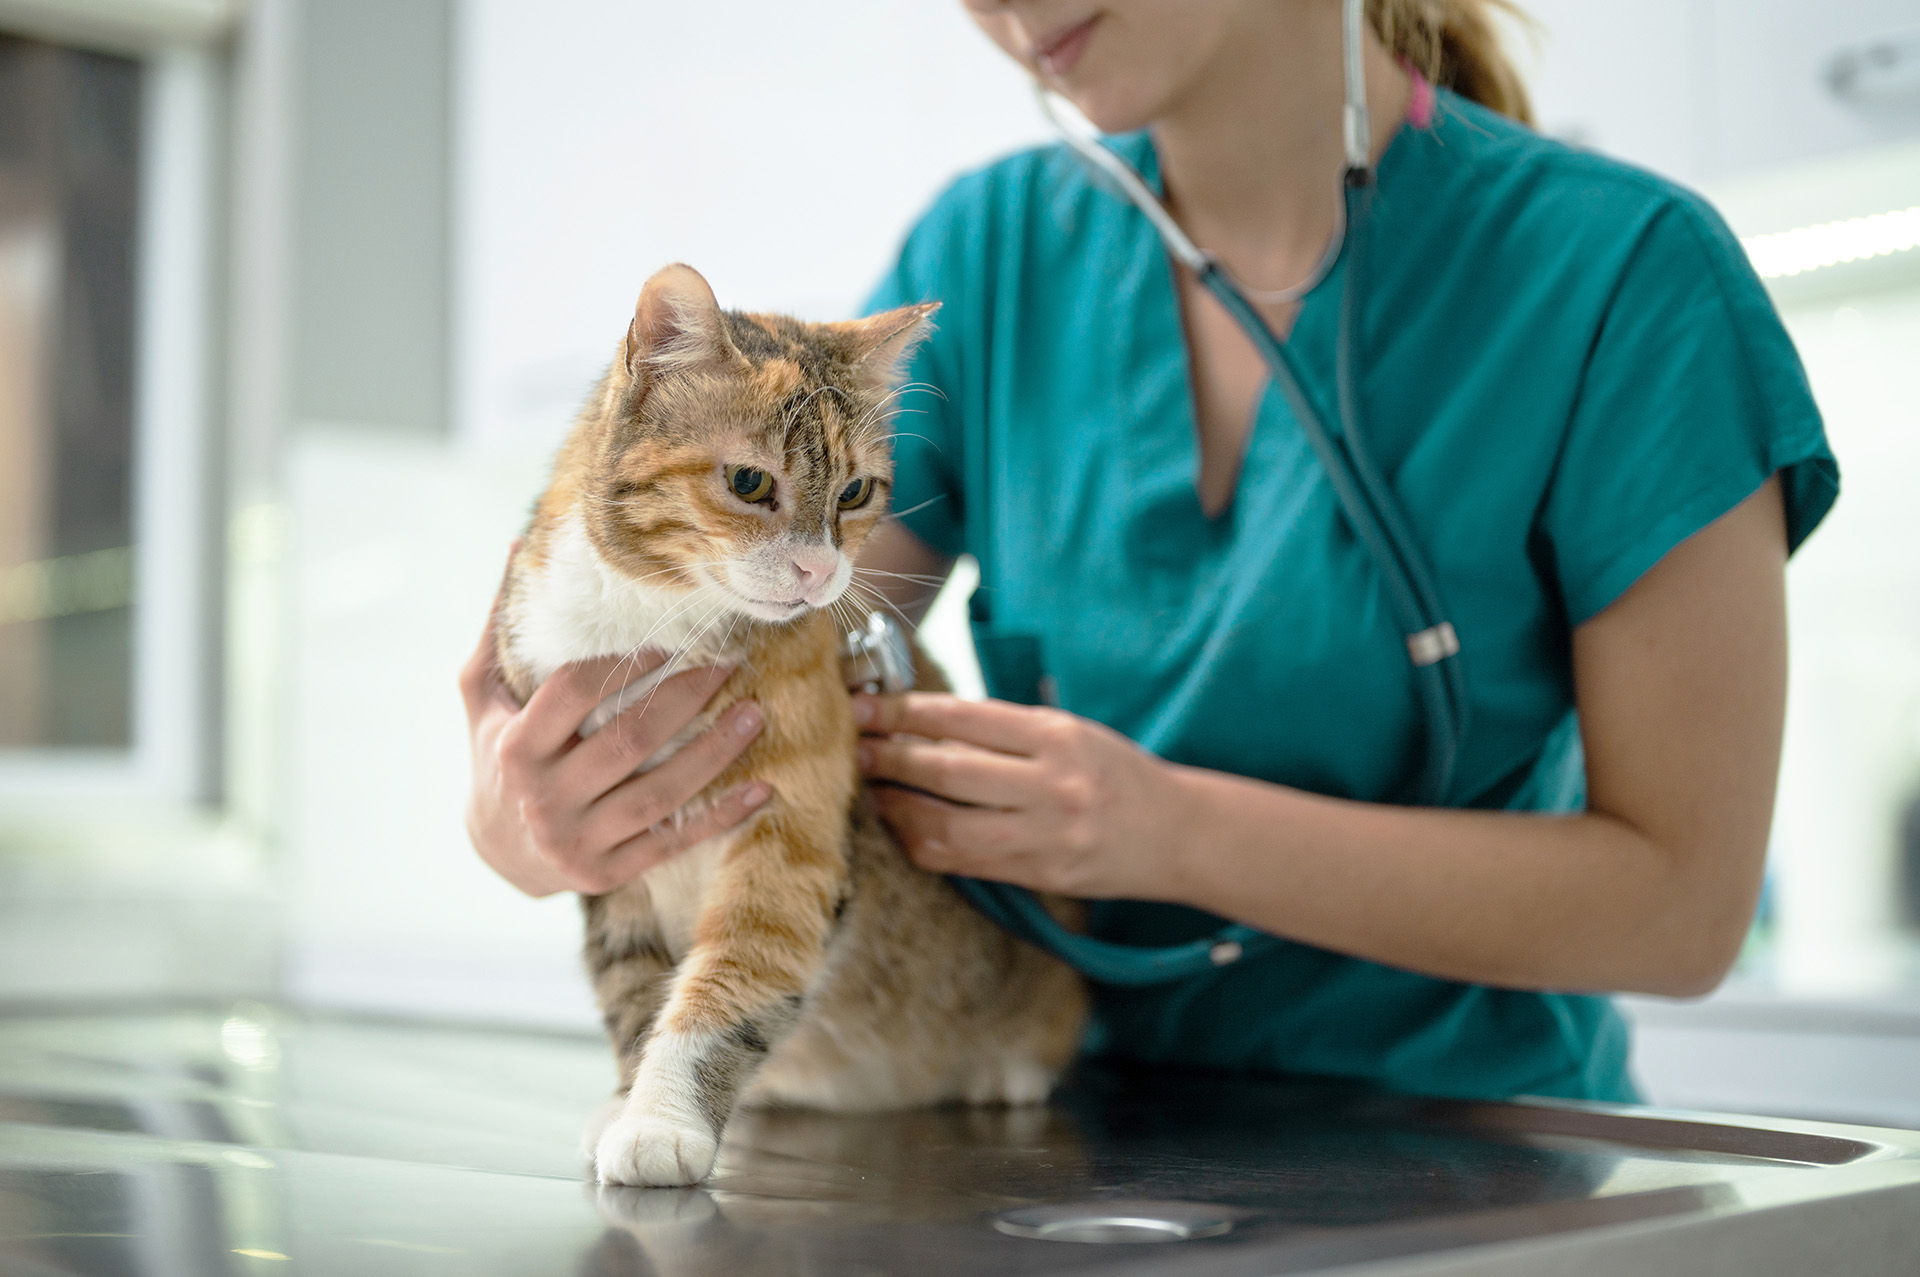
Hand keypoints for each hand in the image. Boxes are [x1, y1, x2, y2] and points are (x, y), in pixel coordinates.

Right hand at [459, 551, 770, 896]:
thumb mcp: (483, 694)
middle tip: (732, 663)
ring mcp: (576, 842)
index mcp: (516, 747)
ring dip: (714, 754)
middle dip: (686, 699)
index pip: (574, 694)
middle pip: (627, 740)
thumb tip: (516, 546)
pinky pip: (673, 843)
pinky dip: (721, 819)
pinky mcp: (607, 875)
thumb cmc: (497, 753)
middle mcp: (543, 799)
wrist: (496, 851)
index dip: (624, 662)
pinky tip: (763, 790)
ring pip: (659, 794)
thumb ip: (499, 629)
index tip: (670, 635)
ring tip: (756, 713)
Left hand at [851, 692, 1191, 899]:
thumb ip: (1005, 731)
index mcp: (1058, 737)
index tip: (864, 707)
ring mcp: (1044, 836)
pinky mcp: (1038, 874)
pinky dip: (923, 842)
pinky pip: (962, 862)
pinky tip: (904, 826)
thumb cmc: (1117, 773)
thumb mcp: (1070, 732)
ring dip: (896, 808)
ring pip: (945, 827)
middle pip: (947, 772)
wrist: (1177, 833)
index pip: (964, 718)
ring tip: (869, 790)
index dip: (904, 713)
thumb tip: (921, 723)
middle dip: (889, 759)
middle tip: (851, 748)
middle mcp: (1052, 785)